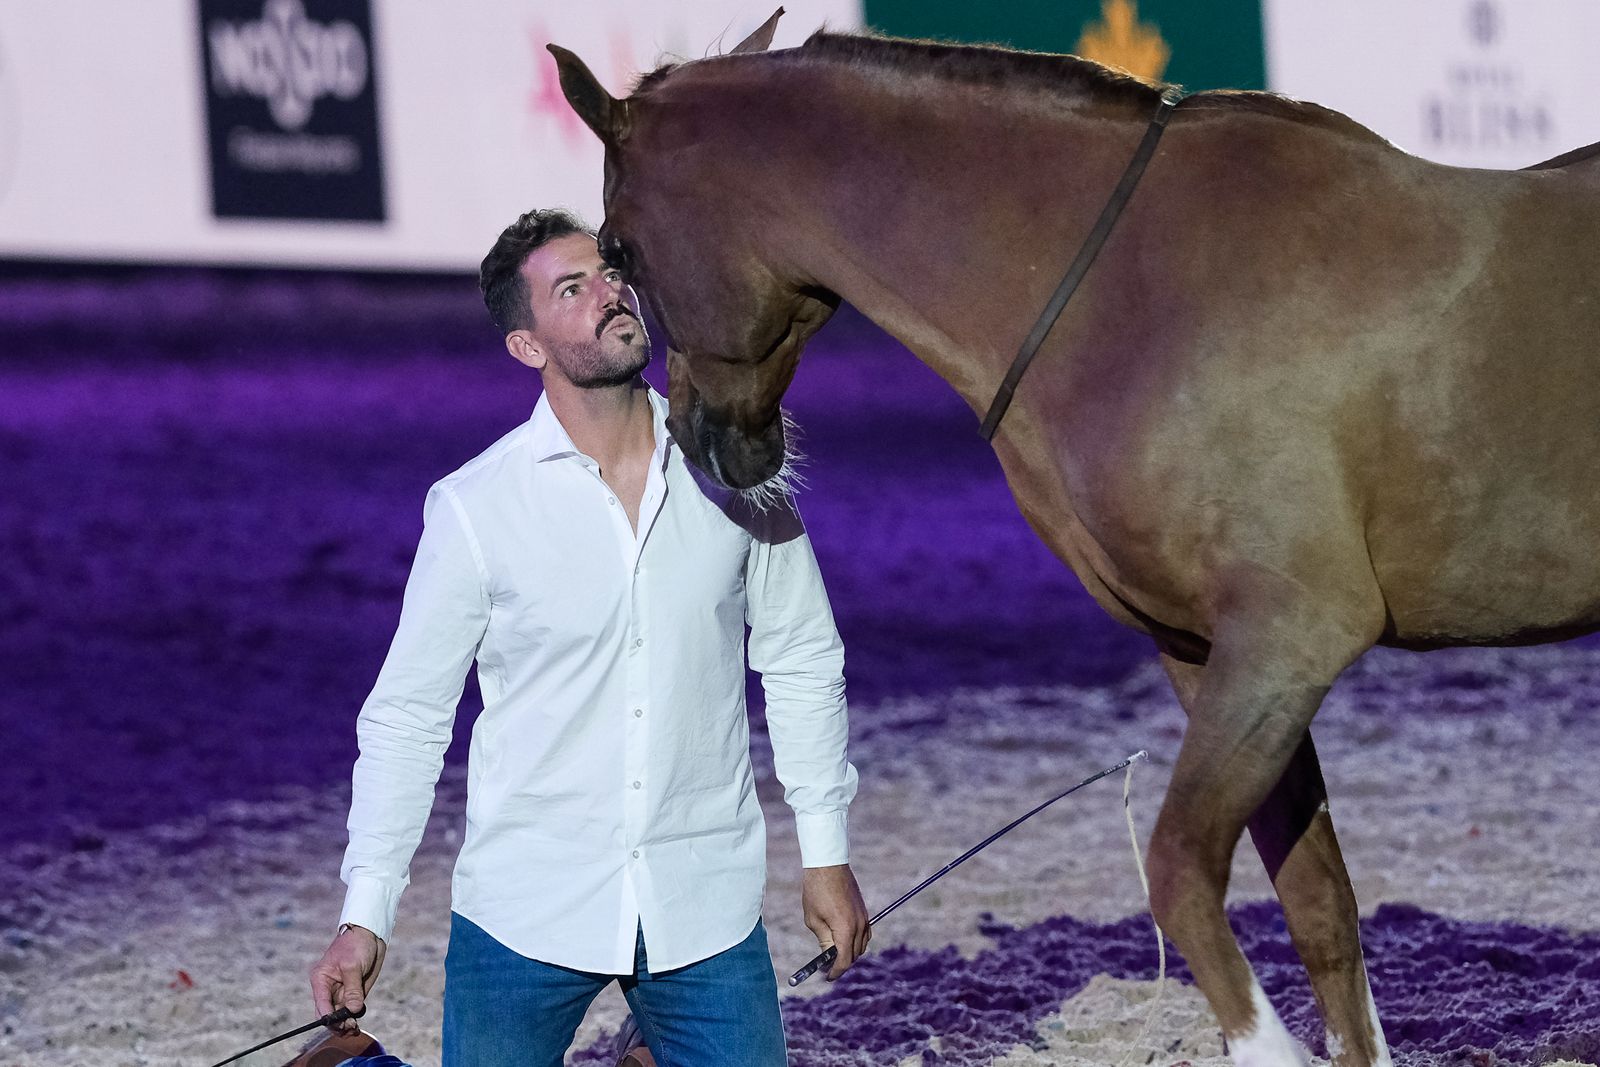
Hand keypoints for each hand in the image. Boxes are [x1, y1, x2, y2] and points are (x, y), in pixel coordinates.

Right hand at [309, 924, 385, 1031]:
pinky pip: (350, 1010)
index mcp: (321, 980)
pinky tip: (356, 1026)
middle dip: (336, 1024)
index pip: (321, 1004)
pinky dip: (352, 1019)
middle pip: (328, 1013)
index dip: (328, 1017)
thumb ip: (353, 989)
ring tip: (353, 1030)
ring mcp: (341, 991)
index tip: (338, 1024)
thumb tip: (353, 1010)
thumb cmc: (356, 944)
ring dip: (345, 1024)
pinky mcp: (353, 992)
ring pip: (339, 1015)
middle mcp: (328, 988)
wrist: (369, 933)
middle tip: (349, 1029)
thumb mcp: (353, 966)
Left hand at [801, 864, 869, 979]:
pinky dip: (857, 941)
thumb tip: (828, 956)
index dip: (836, 971)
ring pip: (862, 945)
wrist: (828, 865)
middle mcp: (859, 925)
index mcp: (845, 929)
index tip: (828, 977)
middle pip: (855, 954)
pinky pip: (865, 933)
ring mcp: (864, 917)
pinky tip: (844, 940)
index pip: (845, 960)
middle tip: (827, 966)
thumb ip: (824, 940)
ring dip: (851, 952)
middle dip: (842, 963)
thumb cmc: (817, 891)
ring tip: (835, 953)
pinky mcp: (863, 911)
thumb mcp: (814, 919)